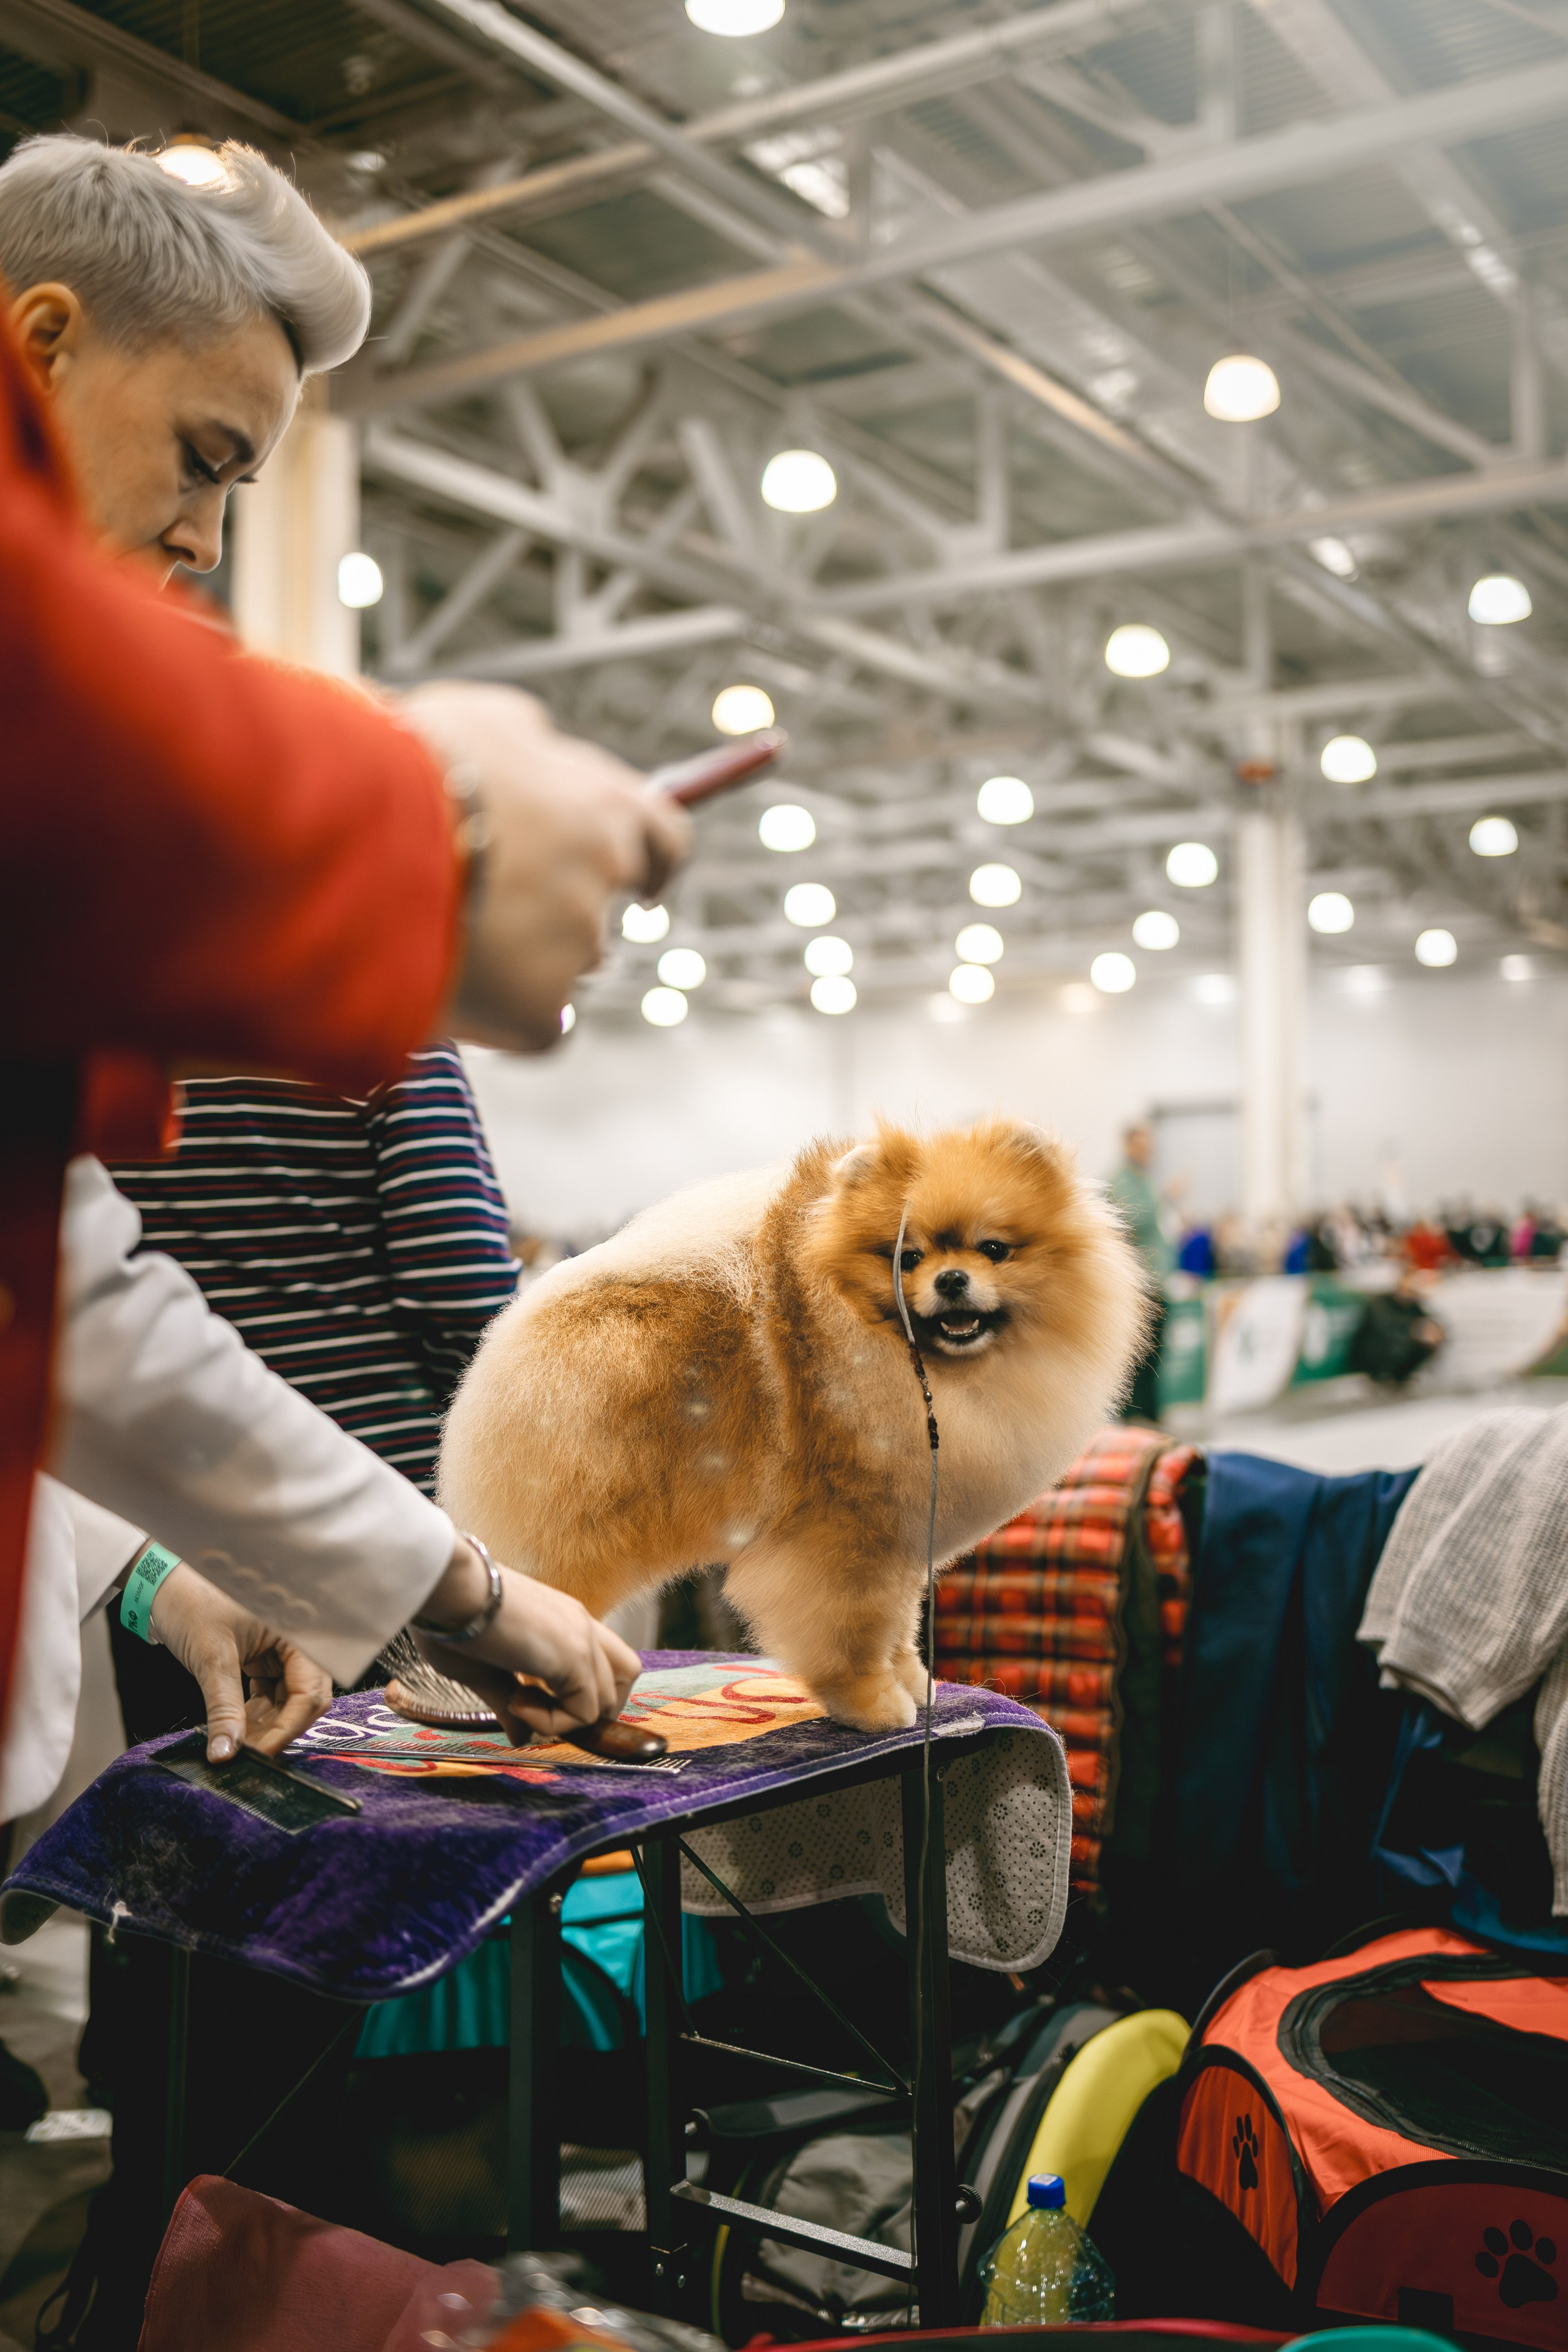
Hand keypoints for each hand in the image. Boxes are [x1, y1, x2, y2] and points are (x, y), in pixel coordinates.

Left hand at [148, 1563, 333, 1763]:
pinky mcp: (262, 1659)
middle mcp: (297, 1641)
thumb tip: (227, 1753)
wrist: (163, 1583)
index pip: (310, 1690)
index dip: (289, 1726)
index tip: (261, 1754)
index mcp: (298, 1631)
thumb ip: (224, 1707)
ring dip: (265, 1726)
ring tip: (236, 1745)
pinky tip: (235, 1729)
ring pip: (286, 1700)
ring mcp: (279, 1651)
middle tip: (248, 1755)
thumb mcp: (211, 1657)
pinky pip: (269, 1695)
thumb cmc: (192, 1603)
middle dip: (278, 1729)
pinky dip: (254, 1714)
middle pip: (304, 1698)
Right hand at [403, 683, 689, 1053]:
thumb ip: (526, 740)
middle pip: (602, 913)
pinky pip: (533, 1025)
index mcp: (601, 802)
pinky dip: (499, 1018)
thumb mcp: (471, 720)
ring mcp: (573, 945)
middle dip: (563, 919)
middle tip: (500, 919)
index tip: (642, 884)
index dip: (649, 861)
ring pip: (557, 966)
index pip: (663, 837)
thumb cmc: (398, 766)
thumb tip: (546, 751)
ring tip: (433, 933)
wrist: (346, 838)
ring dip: (515, 959)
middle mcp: (601, 873)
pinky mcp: (536, 1009)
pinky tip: (443, 989)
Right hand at [414, 1538, 640, 1742]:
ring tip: (524, 1705)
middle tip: (538, 1710)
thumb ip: (510, 1703)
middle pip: (622, 1677)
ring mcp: (582, 1638)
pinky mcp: (575, 1657)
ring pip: (609, 1698)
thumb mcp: (483, 1668)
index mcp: (562, 1620)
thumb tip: (522, 1738)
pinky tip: (515, 1702)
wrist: (447, 1585)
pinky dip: (554, 1723)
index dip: (575, 1694)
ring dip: (570, 1718)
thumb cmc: (450, 1616)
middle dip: (587, 1708)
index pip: (601, 1662)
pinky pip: (585, 1712)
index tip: (520, 1699)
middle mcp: (580, 1624)